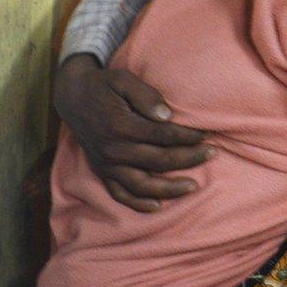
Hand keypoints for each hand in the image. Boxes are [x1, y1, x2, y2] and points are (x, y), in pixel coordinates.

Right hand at [53, 54, 208, 211]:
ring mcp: (107, 163)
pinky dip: (137, 204)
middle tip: (213, 153)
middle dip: (190, 158)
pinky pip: (119, 194)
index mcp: (121, 125)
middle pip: (159, 161)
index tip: (207, 135)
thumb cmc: (105, 85)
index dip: (188, 137)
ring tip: (193, 186)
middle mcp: (114, 149)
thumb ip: (145, 96)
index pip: (163, 136)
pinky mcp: (102, 171)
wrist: (73, 96)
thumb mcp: (123, 79)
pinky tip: (157, 207)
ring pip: (142, 185)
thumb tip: (166, 115)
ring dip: (169, 189)